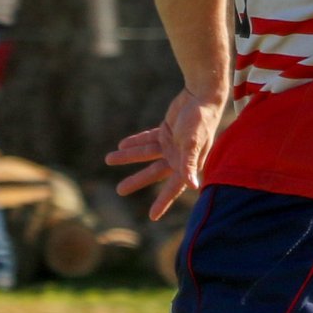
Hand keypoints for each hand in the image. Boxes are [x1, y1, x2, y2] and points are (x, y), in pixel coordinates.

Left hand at [105, 87, 225, 220]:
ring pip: (146, 154)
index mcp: (187, 164)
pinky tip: (121, 144)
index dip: (163, 202)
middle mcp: (178, 157)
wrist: (202, 95)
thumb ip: (189, 163)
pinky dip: (136, 141)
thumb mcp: (192, 142)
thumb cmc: (200, 120)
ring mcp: (171, 144)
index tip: (152, 217)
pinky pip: (148, 139)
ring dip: (128, 157)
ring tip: (109, 159)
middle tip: (119, 190)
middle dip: (137, 180)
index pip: (173, 187)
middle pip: (153, 172)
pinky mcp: (166, 131)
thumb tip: (193, 186)